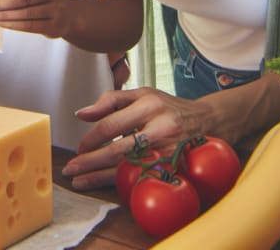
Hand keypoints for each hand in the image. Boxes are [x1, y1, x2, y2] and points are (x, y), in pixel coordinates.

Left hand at [61, 87, 211, 190]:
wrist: (208, 120)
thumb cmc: (170, 107)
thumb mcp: (143, 94)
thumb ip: (111, 100)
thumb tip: (82, 113)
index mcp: (149, 104)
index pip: (112, 123)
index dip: (92, 138)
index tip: (79, 147)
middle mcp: (159, 127)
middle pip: (118, 149)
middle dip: (90, 161)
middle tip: (71, 168)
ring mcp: (167, 150)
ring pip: (128, 167)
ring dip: (101, 176)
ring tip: (80, 181)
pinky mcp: (173, 168)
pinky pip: (143, 177)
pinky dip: (122, 183)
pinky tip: (107, 186)